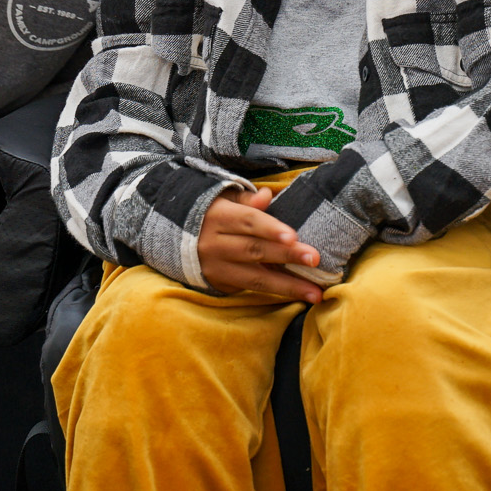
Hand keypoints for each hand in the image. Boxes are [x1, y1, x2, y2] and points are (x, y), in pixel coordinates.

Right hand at [198, 186, 326, 302]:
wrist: (175, 238)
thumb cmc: (211, 214)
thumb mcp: (224, 199)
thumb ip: (246, 200)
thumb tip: (267, 196)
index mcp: (218, 217)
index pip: (248, 222)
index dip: (270, 229)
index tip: (294, 236)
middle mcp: (215, 244)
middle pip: (255, 250)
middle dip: (287, 256)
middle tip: (315, 258)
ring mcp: (217, 267)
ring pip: (255, 278)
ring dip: (288, 286)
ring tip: (315, 293)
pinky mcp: (220, 284)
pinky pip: (251, 289)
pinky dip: (276, 293)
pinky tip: (297, 295)